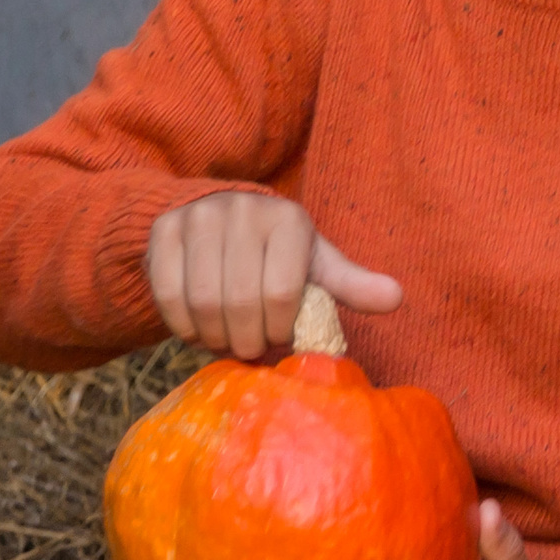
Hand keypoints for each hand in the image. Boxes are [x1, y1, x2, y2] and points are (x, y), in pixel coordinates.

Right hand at [145, 192, 402, 358]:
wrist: (220, 220)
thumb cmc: (277, 252)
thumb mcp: (316, 264)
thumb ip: (352, 283)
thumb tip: (396, 298)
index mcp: (290, 220)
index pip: (284, 292)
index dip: (279, 328)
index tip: (279, 338)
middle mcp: (245, 211)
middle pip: (242, 300)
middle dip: (246, 339)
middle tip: (249, 348)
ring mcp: (200, 217)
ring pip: (203, 300)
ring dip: (214, 336)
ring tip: (225, 341)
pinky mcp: (163, 229)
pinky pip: (167, 294)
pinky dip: (182, 324)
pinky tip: (197, 328)